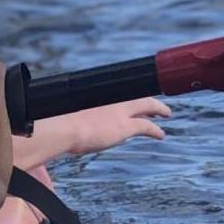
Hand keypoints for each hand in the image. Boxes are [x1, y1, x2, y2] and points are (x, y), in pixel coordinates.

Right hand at [39, 98, 169, 157]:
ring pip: (147, 106)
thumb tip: (59, 118)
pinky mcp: (126, 126)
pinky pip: (147, 126)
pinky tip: (161, 134)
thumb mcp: (62, 111)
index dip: (127, 92)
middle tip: (156, 104)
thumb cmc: (57, 121)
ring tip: (165, 114)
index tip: (130, 95)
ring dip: (158, 109)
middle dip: (148, 98)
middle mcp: (111, 98)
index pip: (117, 88)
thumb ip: (69, 111)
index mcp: (96, 92)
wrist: (63, 127)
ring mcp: (120, 111)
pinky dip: (155, 130)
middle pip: (136, 94)